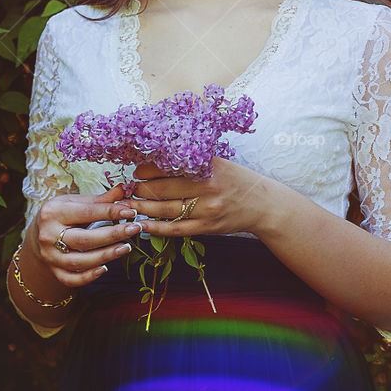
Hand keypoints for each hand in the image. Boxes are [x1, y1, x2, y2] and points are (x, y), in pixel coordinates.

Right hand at [27, 183, 143, 286]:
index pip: (86, 213)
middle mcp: (48, 235)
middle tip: (134, 229)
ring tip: (126, 247)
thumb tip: (124, 189)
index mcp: (53, 212)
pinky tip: (104, 268)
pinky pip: (71, 279)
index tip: (131, 211)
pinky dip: (88, 276)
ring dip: (105, 256)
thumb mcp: (75, 202)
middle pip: (84, 239)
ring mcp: (50, 256)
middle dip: (112, 235)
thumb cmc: (61, 214)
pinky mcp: (53, 271)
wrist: (37, 234)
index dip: (110, 211)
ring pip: (80, 261)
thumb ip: (100, 199)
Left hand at [129, 157, 275, 238]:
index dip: (148, 169)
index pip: (170, 167)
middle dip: (141, 188)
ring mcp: (207, 210)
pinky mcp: (207, 228)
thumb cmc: (237, 180)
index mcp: (208, 168)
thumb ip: (192, 163)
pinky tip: (143, 225)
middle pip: (164, 188)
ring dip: (143, 207)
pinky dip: (156, 228)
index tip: (137, 170)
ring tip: (129, 204)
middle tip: (128, 187)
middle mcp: (207, 188)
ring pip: (166, 210)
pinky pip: (176, 229)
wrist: (262, 205)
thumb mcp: (218, 164)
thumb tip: (157, 160)